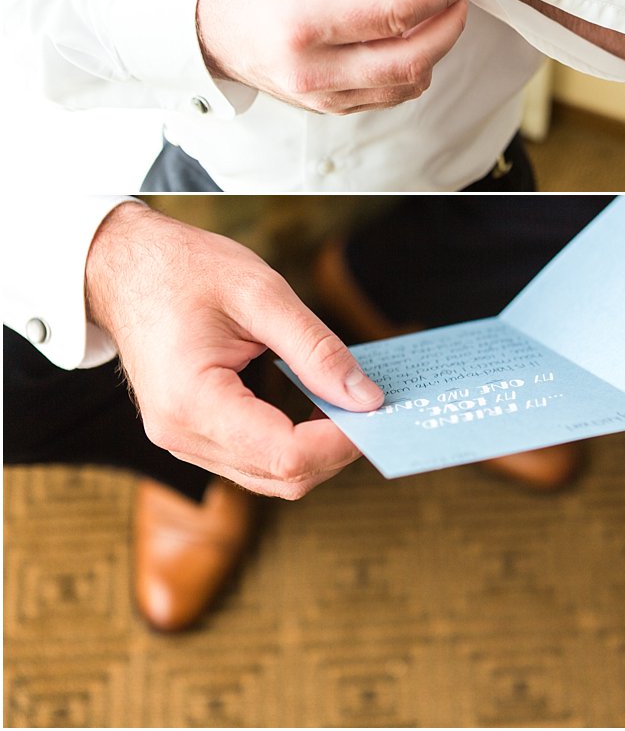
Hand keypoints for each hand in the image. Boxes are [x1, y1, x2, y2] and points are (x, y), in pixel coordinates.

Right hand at [83, 202, 383, 498]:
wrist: (124, 269)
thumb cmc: (185, 271)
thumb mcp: (262, 294)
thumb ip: (317, 349)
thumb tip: (368, 398)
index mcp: (192, 402)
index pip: (286, 454)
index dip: (342, 440)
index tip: (380, 408)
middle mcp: (182, 435)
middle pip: (283, 476)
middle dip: (338, 448)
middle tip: (374, 404)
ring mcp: (183, 441)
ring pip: (271, 476)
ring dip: (319, 449)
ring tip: (350, 402)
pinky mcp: (192, 435)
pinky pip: (255, 460)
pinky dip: (295, 443)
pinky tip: (318, 406)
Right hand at [197, 0, 476, 113]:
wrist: (214, 34)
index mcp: (306, 25)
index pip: (394, 15)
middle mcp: (316, 70)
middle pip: (411, 59)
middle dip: (450, 26)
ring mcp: (327, 97)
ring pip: (409, 83)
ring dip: (437, 48)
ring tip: (439, 13)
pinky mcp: (336, 109)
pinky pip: (394, 94)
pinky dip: (416, 66)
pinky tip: (413, 38)